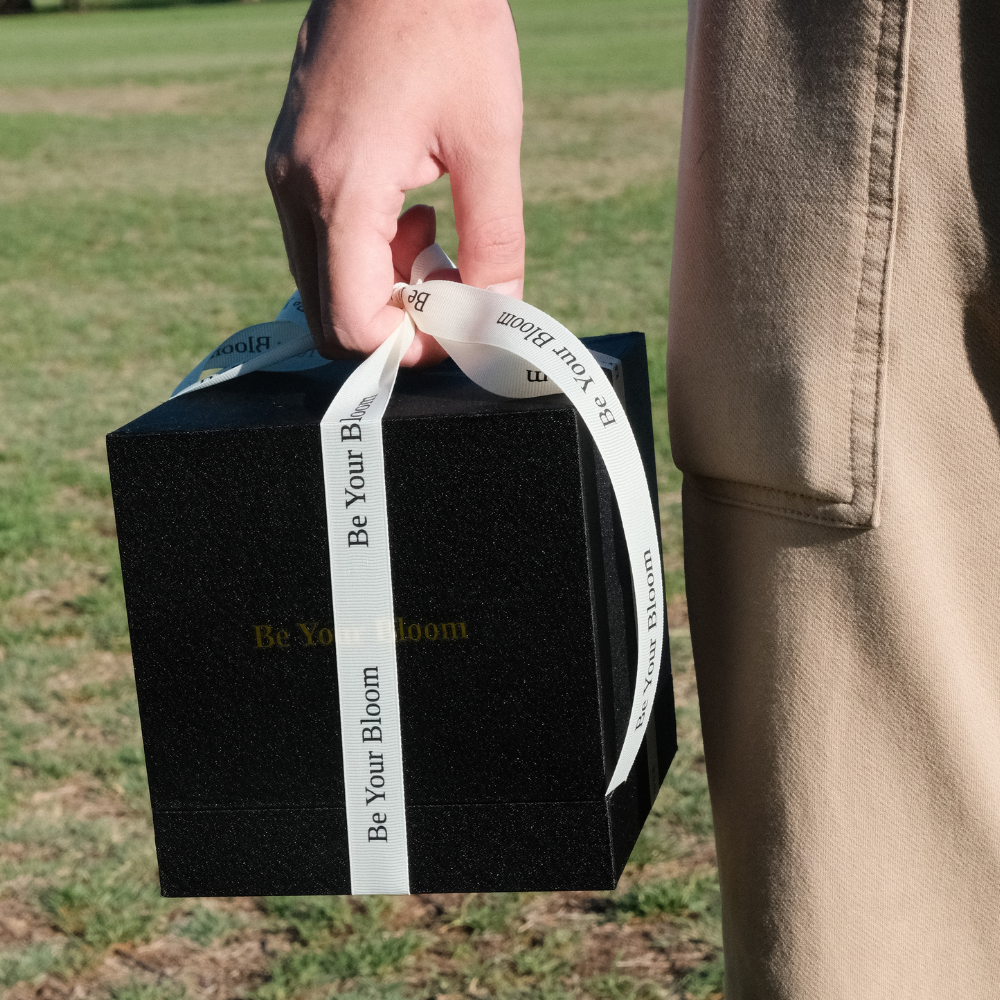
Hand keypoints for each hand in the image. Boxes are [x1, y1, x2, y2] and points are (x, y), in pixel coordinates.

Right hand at [266, 0, 524, 365]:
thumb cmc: (448, 26)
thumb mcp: (490, 142)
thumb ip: (495, 241)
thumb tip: (498, 315)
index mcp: (341, 191)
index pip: (351, 324)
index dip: (409, 346)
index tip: (459, 323)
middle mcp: (297, 190)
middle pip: (330, 317)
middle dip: (398, 319)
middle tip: (451, 278)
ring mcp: (286, 176)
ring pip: (325, 282)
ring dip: (385, 283)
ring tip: (435, 229)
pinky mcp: (292, 162)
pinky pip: (322, 242)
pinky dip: (368, 250)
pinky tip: (410, 205)